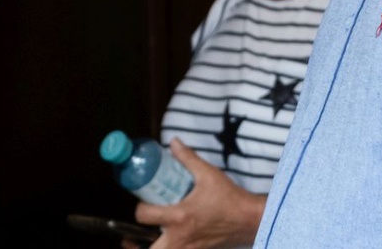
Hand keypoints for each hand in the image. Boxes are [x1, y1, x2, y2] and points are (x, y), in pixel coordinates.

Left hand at [135, 139, 265, 248]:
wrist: (250, 219)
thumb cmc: (230, 199)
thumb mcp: (209, 174)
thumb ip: (188, 158)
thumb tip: (173, 143)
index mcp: (179, 216)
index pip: (144, 216)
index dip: (139, 209)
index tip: (143, 203)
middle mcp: (179, 236)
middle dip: (133, 242)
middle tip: (131, 234)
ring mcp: (186, 248)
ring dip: (150, 248)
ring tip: (146, 240)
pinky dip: (168, 248)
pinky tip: (170, 240)